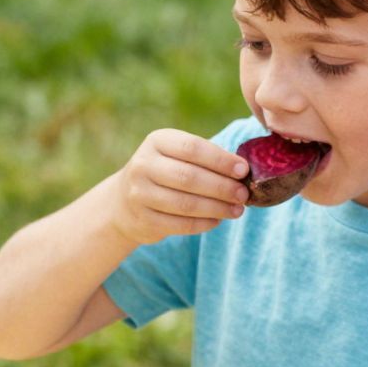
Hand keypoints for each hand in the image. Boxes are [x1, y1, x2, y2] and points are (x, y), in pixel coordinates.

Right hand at [109, 129, 248, 246]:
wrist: (124, 202)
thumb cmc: (164, 173)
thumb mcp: (176, 155)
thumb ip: (205, 158)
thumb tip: (243, 171)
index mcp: (157, 142)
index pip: (192, 148)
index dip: (220, 160)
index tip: (243, 170)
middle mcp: (144, 165)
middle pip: (189, 177)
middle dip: (222, 187)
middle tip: (244, 194)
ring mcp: (140, 194)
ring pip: (186, 204)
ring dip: (216, 208)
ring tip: (237, 210)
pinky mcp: (143, 220)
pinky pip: (179, 224)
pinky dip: (203, 224)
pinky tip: (217, 221)